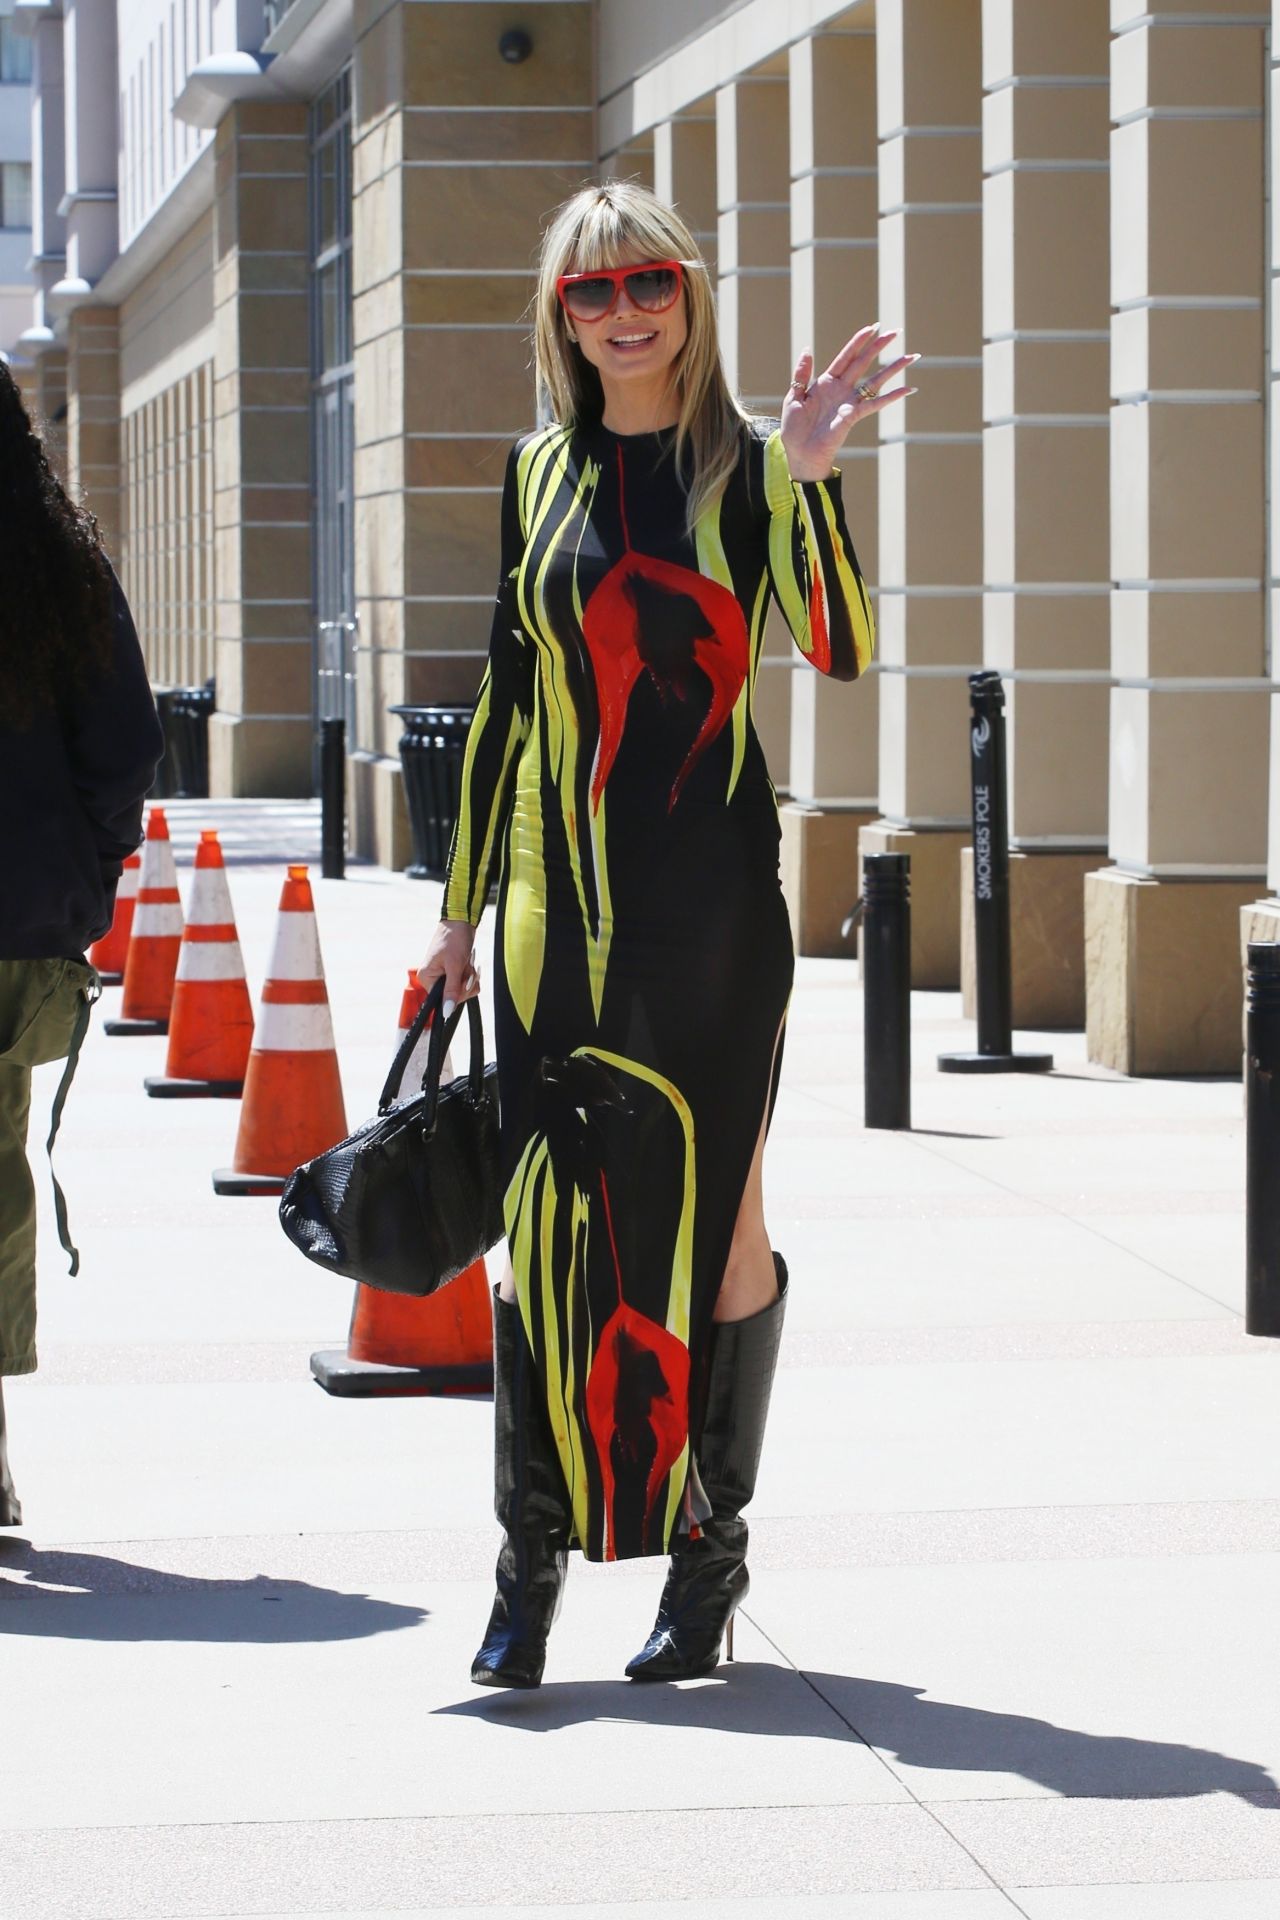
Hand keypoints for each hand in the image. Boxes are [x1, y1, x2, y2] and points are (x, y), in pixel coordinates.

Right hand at [417, 919, 479, 1019]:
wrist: (461, 921)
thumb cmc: (454, 939)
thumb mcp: (454, 966)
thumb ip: (451, 990)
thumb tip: (446, 1012)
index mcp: (426, 978)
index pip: (443, 1000)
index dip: (457, 994)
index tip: (463, 980)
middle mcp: (432, 978)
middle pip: (454, 996)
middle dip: (465, 982)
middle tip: (465, 967)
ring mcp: (443, 975)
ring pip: (462, 989)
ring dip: (469, 976)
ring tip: (466, 962)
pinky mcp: (452, 971)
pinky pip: (465, 982)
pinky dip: (470, 973)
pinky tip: (469, 963)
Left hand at [781, 325, 918, 481]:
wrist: (800, 452)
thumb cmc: (794, 429)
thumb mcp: (794, 397)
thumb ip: (802, 374)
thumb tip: (807, 349)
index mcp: (826, 382)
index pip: (845, 357)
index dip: (858, 342)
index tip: (872, 327)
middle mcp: (841, 389)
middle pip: (864, 362)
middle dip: (879, 346)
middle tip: (896, 332)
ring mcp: (850, 401)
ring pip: (876, 380)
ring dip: (893, 368)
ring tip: (911, 357)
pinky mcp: (854, 415)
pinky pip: (876, 404)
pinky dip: (892, 396)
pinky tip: (908, 389)